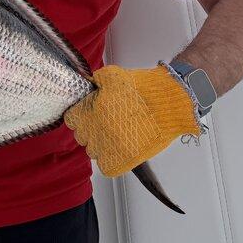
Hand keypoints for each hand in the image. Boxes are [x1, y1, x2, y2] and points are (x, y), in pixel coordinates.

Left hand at [64, 63, 200, 175]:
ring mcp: (111, 147)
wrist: (170, 102)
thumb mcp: (114, 75)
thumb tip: (89, 85)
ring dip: (101, 145)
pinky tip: (118, 149)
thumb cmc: (145, 88)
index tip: (88, 114)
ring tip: (115, 135)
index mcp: (92, 110)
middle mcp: (98, 130)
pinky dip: (111, 160)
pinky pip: (107, 167)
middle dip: (90, 129)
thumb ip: (96, 81)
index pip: (72, 120)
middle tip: (104, 123)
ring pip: (93, 152)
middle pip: (82, 136)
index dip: (80, 115)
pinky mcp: (125, 159)